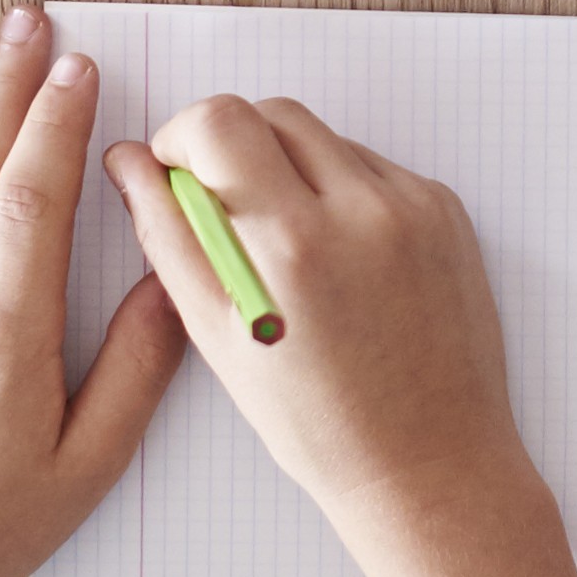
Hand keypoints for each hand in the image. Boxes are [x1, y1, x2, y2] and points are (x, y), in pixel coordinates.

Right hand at [109, 92, 540, 564]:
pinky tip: (338, 262)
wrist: (430, 464)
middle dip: (232, 147)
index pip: (219, 121)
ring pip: (324, 137)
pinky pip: (373, 167)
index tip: (174, 172)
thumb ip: (168, 237)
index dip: (181, 136)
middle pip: (272, 113)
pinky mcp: (447, 210)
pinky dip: (341, 193)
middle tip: (226, 216)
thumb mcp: (218, 338)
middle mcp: (362, 208)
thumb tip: (129, 163)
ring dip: (289, 169)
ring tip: (287, 252)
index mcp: (294, 242)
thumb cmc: (317, 423)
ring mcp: (415, 205)